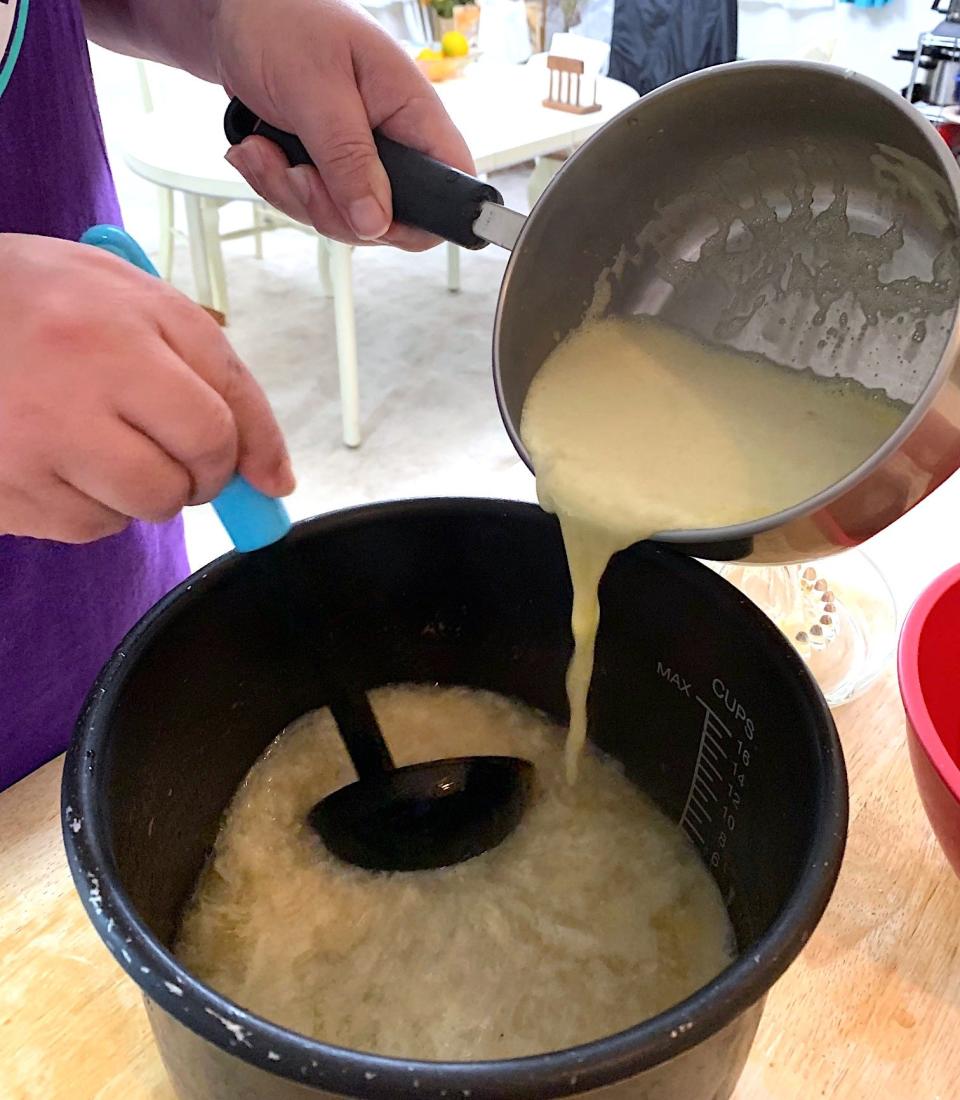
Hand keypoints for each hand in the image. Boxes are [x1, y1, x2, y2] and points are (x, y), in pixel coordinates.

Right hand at [0, 234, 293, 542]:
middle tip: (173, 447)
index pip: (221, 418)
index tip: (262, 476)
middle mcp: (73, 389)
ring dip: (144, 489)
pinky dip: (93, 504)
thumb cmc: (42, 301)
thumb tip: (275, 480)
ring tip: (101, 440)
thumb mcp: (136, 300)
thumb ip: (217, 374)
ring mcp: (30, 446)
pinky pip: (89, 527)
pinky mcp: (4, 492)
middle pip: (190, 475)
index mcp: (118, 329)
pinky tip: (60, 458)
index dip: (252, 452)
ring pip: (144, 508)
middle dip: (200, 472)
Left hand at [213, 0, 474, 249]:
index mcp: (413, 113)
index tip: (373, 222)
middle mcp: (393, 142)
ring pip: (344, 220)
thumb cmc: (282, 20)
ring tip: (262, 147)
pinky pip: (311, 206)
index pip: (452, 186)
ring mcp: (359, 160)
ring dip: (292, 196)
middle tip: (297, 171)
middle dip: (333, 211)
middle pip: (389, 221)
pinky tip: (257, 148)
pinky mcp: (327, 168)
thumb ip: (347, 159)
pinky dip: (276, 187)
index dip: (425, 219)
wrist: (235, 10)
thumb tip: (376, 223)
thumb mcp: (316, 89)